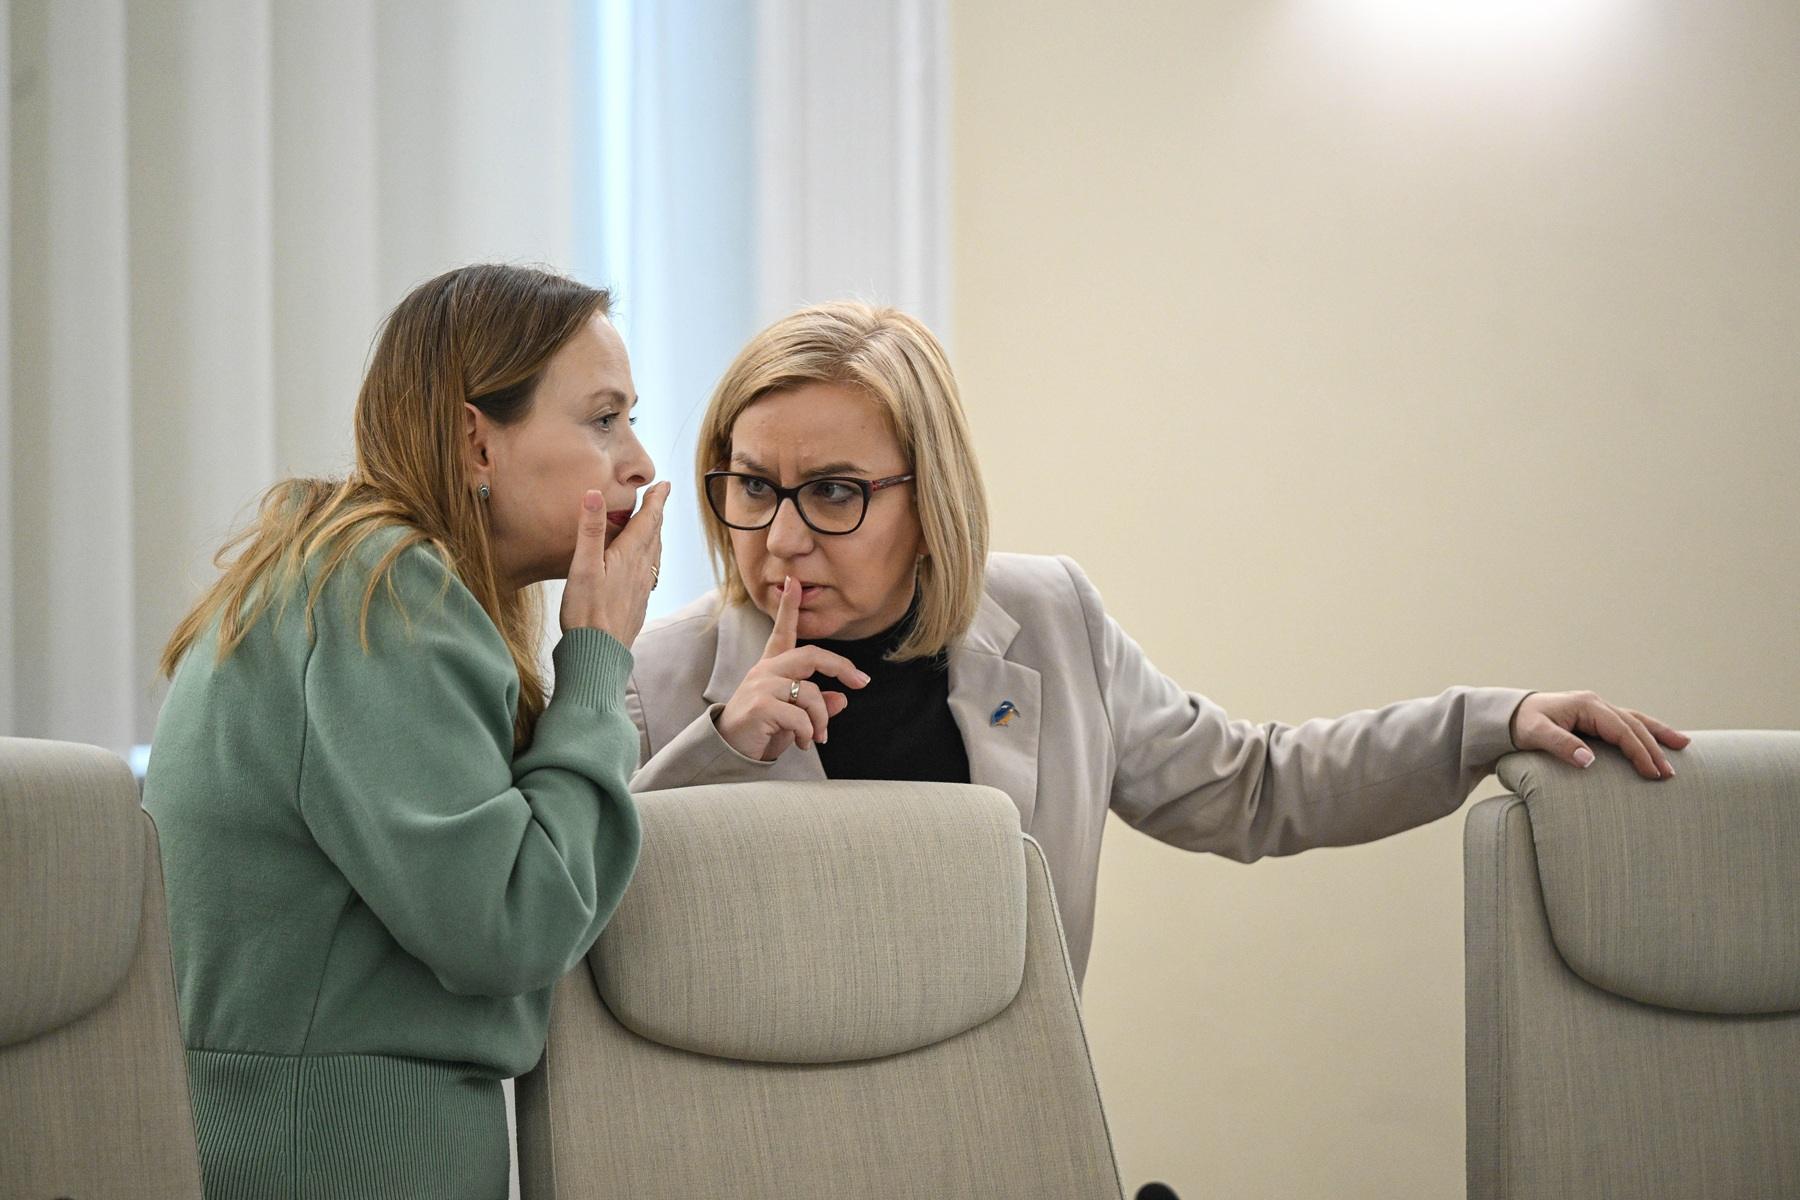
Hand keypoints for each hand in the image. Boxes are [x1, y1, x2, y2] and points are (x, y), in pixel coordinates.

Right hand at [559, 483, 668, 646]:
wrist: (597, 655)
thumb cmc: (586, 612)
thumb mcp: (583, 567)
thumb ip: (590, 530)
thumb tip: (595, 494)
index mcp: (629, 556)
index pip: (647, 521)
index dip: (655, 500)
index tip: (664, 484)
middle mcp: (641, 570)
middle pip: (654, 535)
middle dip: (657, 513)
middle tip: (661, 496)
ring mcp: (641, 588)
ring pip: (654, 554)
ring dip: (655, 535)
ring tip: (655, 524)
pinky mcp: (636, 603)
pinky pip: (649, 572)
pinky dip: (650, 557)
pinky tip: (645, 565)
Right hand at [715, 576, 869, 760]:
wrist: (729, 751)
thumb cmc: (762, 729)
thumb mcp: (794, 716)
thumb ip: (817, 705)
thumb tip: (842, 699)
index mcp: (772, 667)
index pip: (783, 632)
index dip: (789, 606)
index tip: (794, 581)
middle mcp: (765, 670)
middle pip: (812, 655)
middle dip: (841, 667)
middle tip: (862, 682)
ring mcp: (761, 686)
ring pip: (811, 693)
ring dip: (821, 719)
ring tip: (816, 737)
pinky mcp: (759, 705)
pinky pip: (800, 716)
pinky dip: (807, 732)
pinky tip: (800, 742)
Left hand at [1510, 691, 1689, 779]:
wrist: (1510, 713)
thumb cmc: (1522, 724)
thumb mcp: (1536, 734)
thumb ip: (1560, 744)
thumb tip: (1588, 760)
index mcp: (1587, 705)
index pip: (1621, 730)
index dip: (1638, 752)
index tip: (1652, 773)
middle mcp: (1596, 704)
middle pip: (1633, 726)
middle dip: (1654, 749)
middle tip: (1670, 774)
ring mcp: (1598, 708)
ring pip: (1636, 720)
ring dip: (1658, 734)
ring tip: (1683, 745)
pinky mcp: (1596, 716)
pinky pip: (1627, 723)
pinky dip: (1645, 730)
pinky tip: (1660, 738)